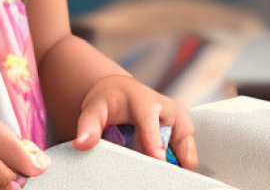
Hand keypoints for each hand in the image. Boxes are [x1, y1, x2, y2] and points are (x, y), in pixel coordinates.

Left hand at [72, 74, 197, 169]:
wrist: (120, 92)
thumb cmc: (109, 101)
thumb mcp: (94, 109)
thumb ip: (88, 126)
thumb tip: (82, 143)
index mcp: (145, 101)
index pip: (152, 123)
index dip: (155, 142)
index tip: (158, 159)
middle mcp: (167, 108)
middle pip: (177, 138)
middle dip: (170, 158)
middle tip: (158, 176)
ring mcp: (179, 119)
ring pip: (187, 149)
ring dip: (176, 162)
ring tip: (159, 173)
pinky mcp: (184, 131)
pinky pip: (187, 154)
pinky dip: (178, 163)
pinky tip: (162, 168)